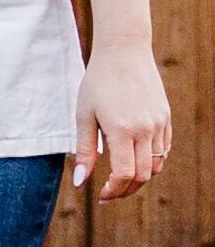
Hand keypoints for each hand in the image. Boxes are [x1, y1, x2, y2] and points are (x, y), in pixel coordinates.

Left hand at [74, 39, 169, 201]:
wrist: (124, 52)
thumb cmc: (97, 82)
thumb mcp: (83, 115)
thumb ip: (84, 150)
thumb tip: (80, 182)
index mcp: (122, 130)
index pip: (125, 174)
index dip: (114, 190)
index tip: (101, 195)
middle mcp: (146, 130)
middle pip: (144, 175)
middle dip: (127, 190)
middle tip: (109, 192)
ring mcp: (159, 124)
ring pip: (157, 164)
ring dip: (141, 177)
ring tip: (120, 178)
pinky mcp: (166, 118)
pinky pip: (164, 149)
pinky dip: (151, 161)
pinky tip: (134, 158)